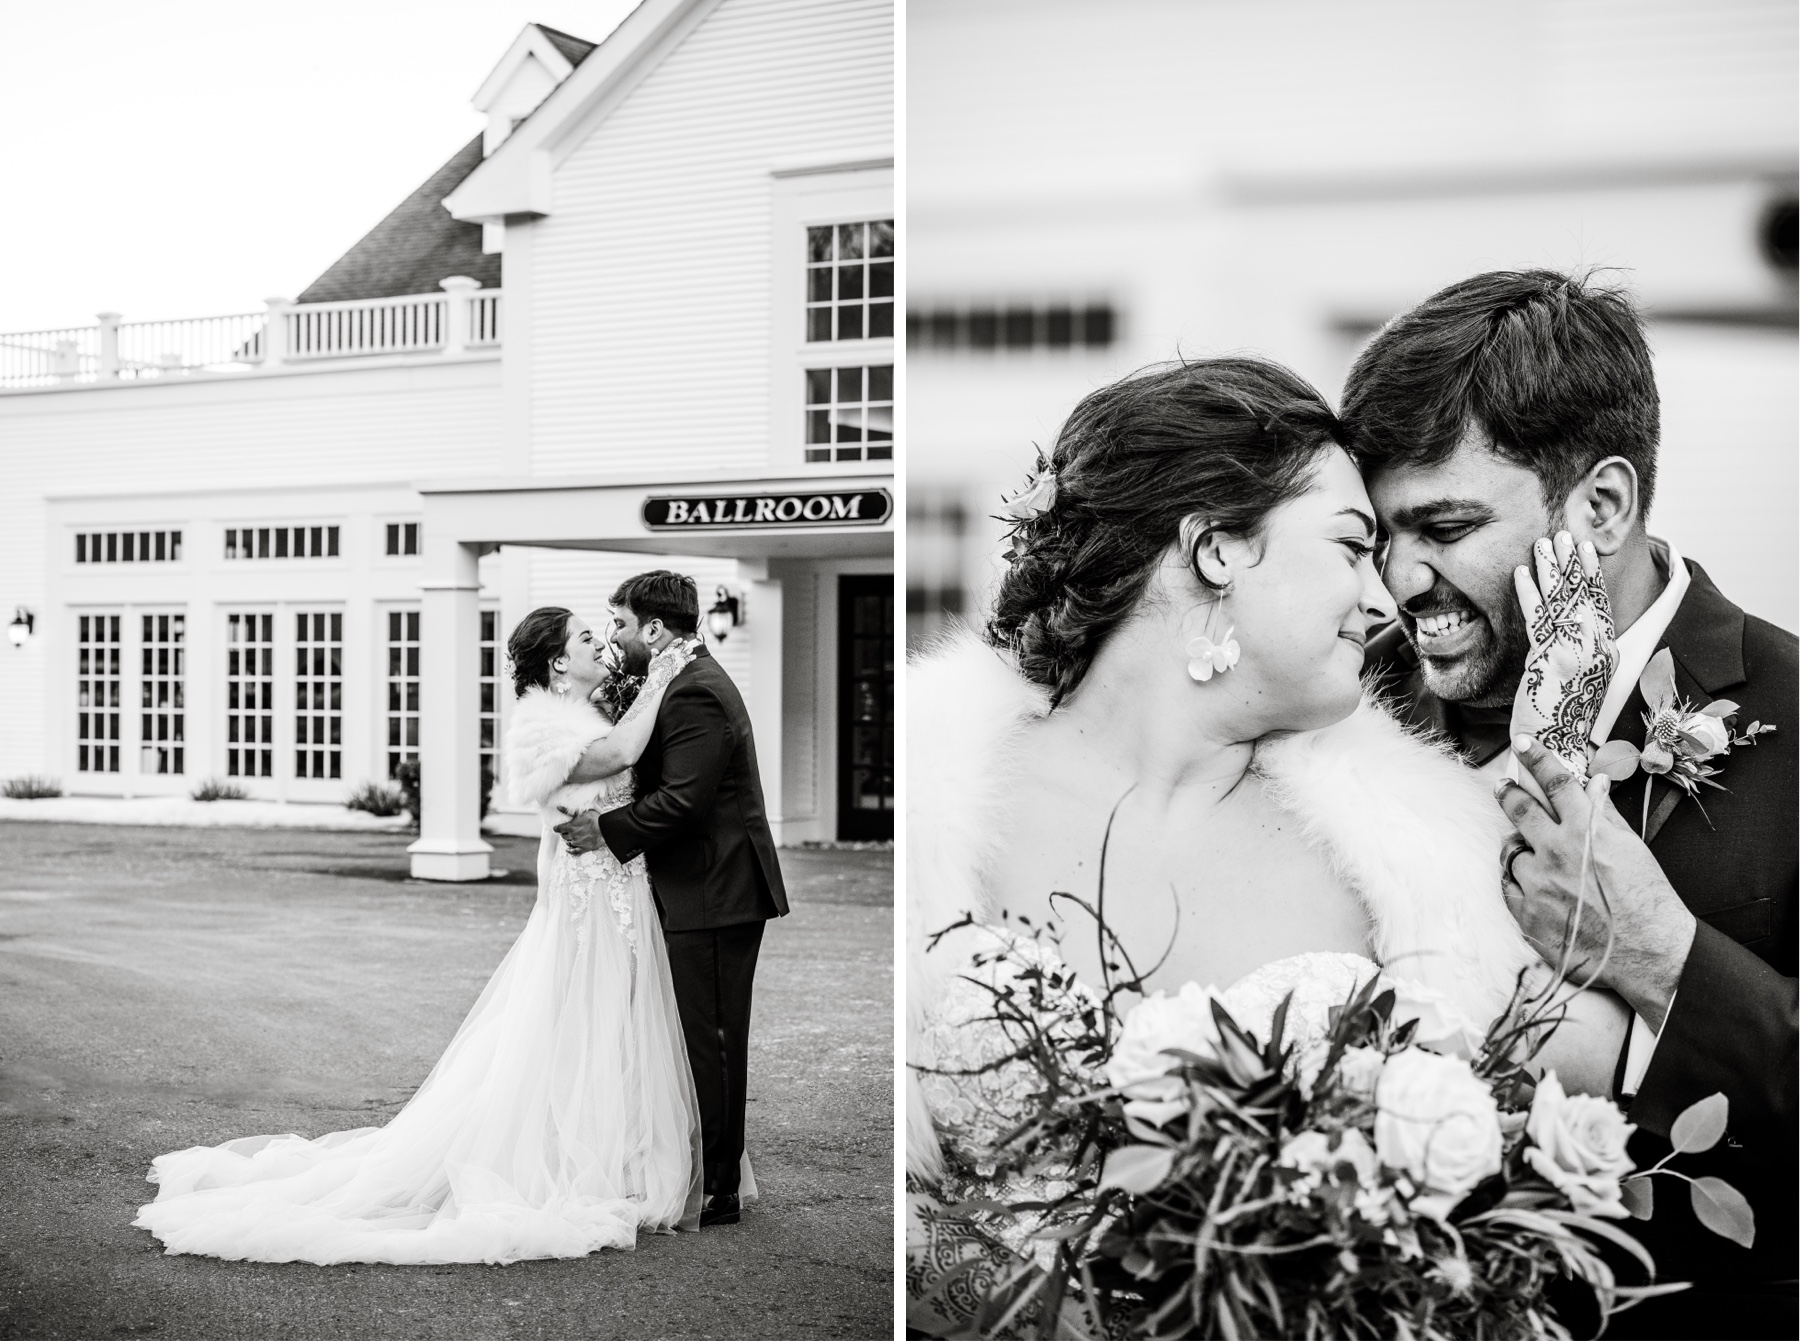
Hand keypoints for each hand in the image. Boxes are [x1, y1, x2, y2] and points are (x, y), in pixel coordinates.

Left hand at [553, 805, 602, 855]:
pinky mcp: (584, 848)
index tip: (556, 828)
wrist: (605, 828)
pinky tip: (568, 849)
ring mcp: (578, 842)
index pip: (558, 828)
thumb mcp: (581, 812)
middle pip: (563, 836)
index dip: (557, 828)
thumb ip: (568, 811)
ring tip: (571, 837)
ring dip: (568, 840)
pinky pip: (574, 851)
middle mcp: (572, 835)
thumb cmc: (594, 819)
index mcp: (570, 827)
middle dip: (564, 833)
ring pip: (568, 843)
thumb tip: (558, 807)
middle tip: (567, 831)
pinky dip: (570, 851)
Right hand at [643, 639, 694, 692]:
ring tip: (691, 648)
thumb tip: (654, 650)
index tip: (680, 639)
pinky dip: (691, 658)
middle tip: (686, 642)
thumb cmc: (654, 671)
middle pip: (679, 648)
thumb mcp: (652, 661)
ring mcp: (677, 660)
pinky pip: (687, 661)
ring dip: (688, 650)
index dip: (677, 641)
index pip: (672, 645)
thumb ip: (654, 655)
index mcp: (665, 653)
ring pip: (684, 653)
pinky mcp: (680, 666)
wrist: (659, 678)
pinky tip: (694, 656)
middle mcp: (672, 655)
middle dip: (683, 645)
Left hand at [1496, 734, 1695, 1028]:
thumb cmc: (1648, 900)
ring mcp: (1538, 884)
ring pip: (1513, 853)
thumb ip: (1605, 815)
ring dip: (1524, 851)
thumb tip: (1594, 784)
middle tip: (1503, 786)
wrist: (1649, 952)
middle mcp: (1556, 852)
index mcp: (1585, 831)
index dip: (1537, 759)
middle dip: (1508, 792)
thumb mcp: (1632, 849)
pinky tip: (1535, 886)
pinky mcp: (1527, 914)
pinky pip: (1509, 886)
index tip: (1522, 743)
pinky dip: (1519, 882)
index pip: (1556, 783)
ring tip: (1541, 860)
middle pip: (1519, 809)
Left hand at [1511, 532, 1617, 781]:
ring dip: (1552, 570)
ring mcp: (1572, 654)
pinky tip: (1520, 573)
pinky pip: (1537, 620)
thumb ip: (1579, 652)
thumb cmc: (1563, 719)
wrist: (1558, 752)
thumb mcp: (1578, 680)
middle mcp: (1594, 650)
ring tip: (1544, 543)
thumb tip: (1572, 629)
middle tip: (1563, 534)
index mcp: (1605, 653)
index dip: (1591, 573)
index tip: (1585, 547)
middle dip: (1572, 563)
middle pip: (1582, 596)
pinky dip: (1529, 594)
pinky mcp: (1547, 662)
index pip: (1598, 602)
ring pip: (1561, 602)